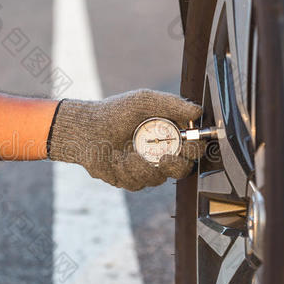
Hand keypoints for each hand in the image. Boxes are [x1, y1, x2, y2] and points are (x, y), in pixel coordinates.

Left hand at [47, 89, 204, 190]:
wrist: (85, 130)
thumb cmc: (115, 112)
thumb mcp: (144, 101)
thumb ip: (172, 104)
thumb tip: (197, 111)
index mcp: (169, 135)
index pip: (193, 147)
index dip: (196, 147)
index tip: (190, 143)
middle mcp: (161, 154)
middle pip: (183, 169)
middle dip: (176, 165)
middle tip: (166, 158)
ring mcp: (147, 169)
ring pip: (159, 178)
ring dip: (144, 166)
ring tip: (128, 153)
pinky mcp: (131, 180)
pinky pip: (138, 182)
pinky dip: (128, 170)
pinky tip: (117, 158)